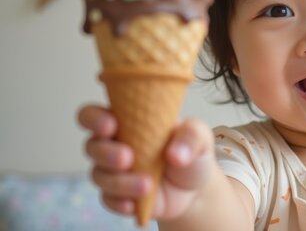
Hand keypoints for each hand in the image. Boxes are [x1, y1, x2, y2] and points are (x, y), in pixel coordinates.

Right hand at [77, 104, 216, 220]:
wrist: (195, 188)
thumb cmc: (190, 152)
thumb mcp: (199, 136)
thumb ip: (191, 135)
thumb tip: (175, 154)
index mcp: (128, 122)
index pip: (95, 114)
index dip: (94, 118)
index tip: (110, 125)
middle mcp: (114, 145)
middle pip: (91, 145)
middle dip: (106, 152)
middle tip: (128, 158)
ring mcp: (113, 172)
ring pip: (99, 175)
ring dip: (120, 181)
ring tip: (147, 185)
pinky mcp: (117, 195)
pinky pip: (107, 199)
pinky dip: (119, 202)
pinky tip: (134, 204)